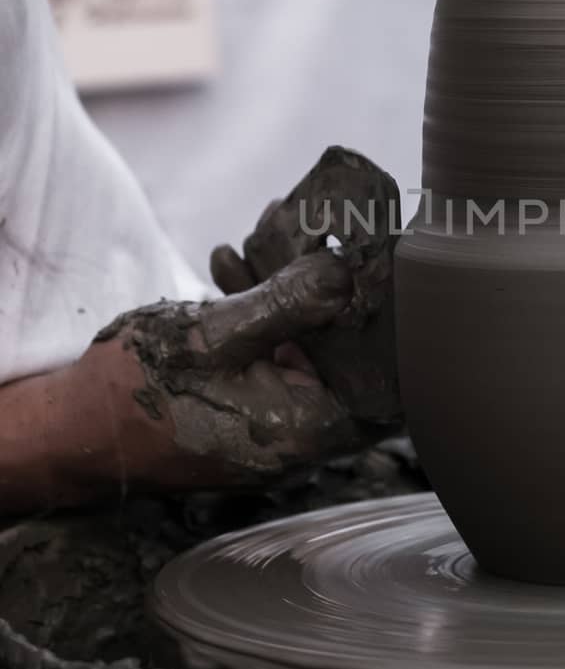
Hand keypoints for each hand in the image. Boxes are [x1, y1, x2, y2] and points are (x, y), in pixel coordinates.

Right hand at [0, 251, 375, 512]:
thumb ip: (283, 305)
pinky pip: (271, 354)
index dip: (390, 324)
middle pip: (343, 354)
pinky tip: (229, 267)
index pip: (384, 380)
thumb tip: (343, 276)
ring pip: (304, 347)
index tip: (381, 269)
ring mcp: (273, 419)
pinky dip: (260, 312)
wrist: (71, 431)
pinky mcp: (247, 405)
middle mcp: (299, 432)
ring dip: (287, 292)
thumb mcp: (211, 336)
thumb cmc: (134, 394)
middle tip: (312, 236)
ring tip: (257, 239)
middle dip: (328, 290)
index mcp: (304, 428)